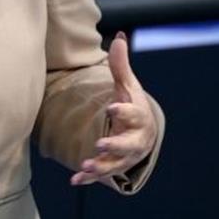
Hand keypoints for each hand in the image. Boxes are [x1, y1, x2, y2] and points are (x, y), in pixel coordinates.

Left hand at [70, 31, 156, 186]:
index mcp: (138, 117)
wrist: (144, 134)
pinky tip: (74, 181)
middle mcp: (134, 139)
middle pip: (127, 144)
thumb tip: (119, 37)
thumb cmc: (132, 106)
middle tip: (100, 144)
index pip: (133, 113)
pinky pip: (102, 175)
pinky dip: (89, 179)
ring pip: (115, 163)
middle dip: (115, 145)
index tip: (111, 107)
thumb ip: (121, 66)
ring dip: (101, 166)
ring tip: (85, 165)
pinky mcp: (113, 165)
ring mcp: (124, 155)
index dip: (123, 111)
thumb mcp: (128, 86)